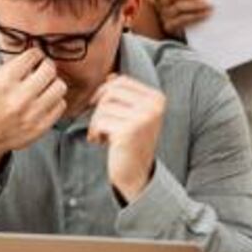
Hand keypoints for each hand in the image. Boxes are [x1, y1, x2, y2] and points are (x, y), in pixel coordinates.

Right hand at [0, 47, 66, 168]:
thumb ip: (11, 65)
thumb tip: (33, 55)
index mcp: (4, 82)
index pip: (32, 56)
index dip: (35, 54)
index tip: (34, 58)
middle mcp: (19, 97)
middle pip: (49, 69)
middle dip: (46, 66)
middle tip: (42, 70)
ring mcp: (32, 114)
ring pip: (59, 86)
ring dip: (53, 83)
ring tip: (45, 86)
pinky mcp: (41, 127)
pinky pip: (61, 105)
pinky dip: (55, 101)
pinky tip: (45, 101)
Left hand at [88, 74, 165, 201]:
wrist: (136, 175)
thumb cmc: (130, 143)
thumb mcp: (131, 115)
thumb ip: (124, 95)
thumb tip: (111, 76)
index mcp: (156, 98)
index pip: (120, 81)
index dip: (105, 93)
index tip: (104, 111)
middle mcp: (154, 106)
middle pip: (110, 91)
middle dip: (99, 108)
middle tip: (102, 125)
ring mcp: (143, 118)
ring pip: (103, 107)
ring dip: (96, 122)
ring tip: (103, 136)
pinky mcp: (129, 131)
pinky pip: (100, 121)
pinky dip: (95, 132)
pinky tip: (102, 143)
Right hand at [147, 0, 211, 37]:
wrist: (179, 34)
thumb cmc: (181, 12)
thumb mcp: (178, 0)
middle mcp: (159, 5)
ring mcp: (163, 17)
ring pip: (178, 7)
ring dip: (195, 4)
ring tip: (208, 4)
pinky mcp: (170, 27)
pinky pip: (182, 20)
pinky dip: (195, 16)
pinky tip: (205, 14)